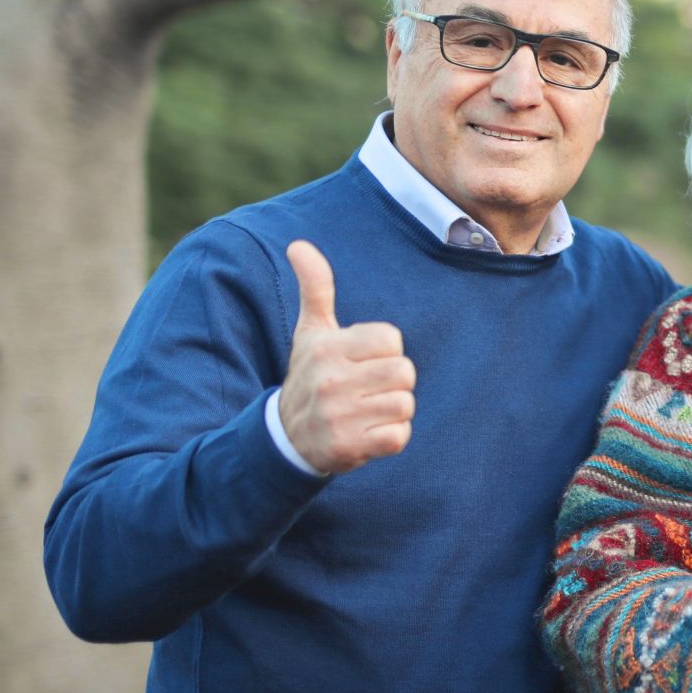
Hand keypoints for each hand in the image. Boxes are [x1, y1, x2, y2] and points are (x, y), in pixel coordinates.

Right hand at [279, 240, 414, 474]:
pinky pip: (399, 436)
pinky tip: (367, 433)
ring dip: (392, 410)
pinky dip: (391, 437)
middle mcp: (329, 381)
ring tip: (365, 411)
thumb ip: (315, 288)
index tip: (362, 361)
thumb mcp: (310, 332)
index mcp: (325, 348)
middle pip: (404, 372)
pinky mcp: (347, 448)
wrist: (286, 437)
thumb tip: (299, 244)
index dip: (385, 351)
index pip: (391, 340)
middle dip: (394, 381)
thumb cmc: (309, 375)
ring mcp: (338, 416)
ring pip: (405, 405)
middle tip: (367, 389)